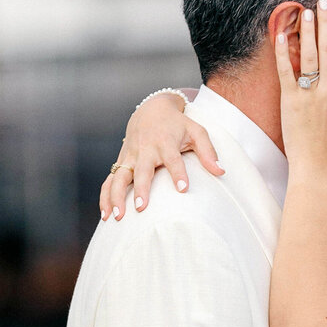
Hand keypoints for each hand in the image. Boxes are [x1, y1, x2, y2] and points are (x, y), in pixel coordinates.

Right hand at [99, 93, 223, 219]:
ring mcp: (130, 157)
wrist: (150, 110)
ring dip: (116, 196)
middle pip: (141, 171)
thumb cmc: (177, 125)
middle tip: (141, 208)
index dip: (178, 173)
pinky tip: (106, 216)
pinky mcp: (121, 162)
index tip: (183, 189)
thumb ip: (208, 152)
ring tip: (117, 217)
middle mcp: (145, 150)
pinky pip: (109, 181)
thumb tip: (221, 172)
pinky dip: (105, 197)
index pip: (173, 158)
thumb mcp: (196, 131)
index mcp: (165, 142)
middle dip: (141, 189)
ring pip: (119, 177)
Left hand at [275, 0, 326, 175]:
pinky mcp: (291, 100)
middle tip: (322, 1)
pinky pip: (286, 72)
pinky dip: (283, 53)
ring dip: (307, 31)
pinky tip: (282, 35)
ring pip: (310, 55)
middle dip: (326, 22)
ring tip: (304, 10)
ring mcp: (310, 94)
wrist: (317, 164)